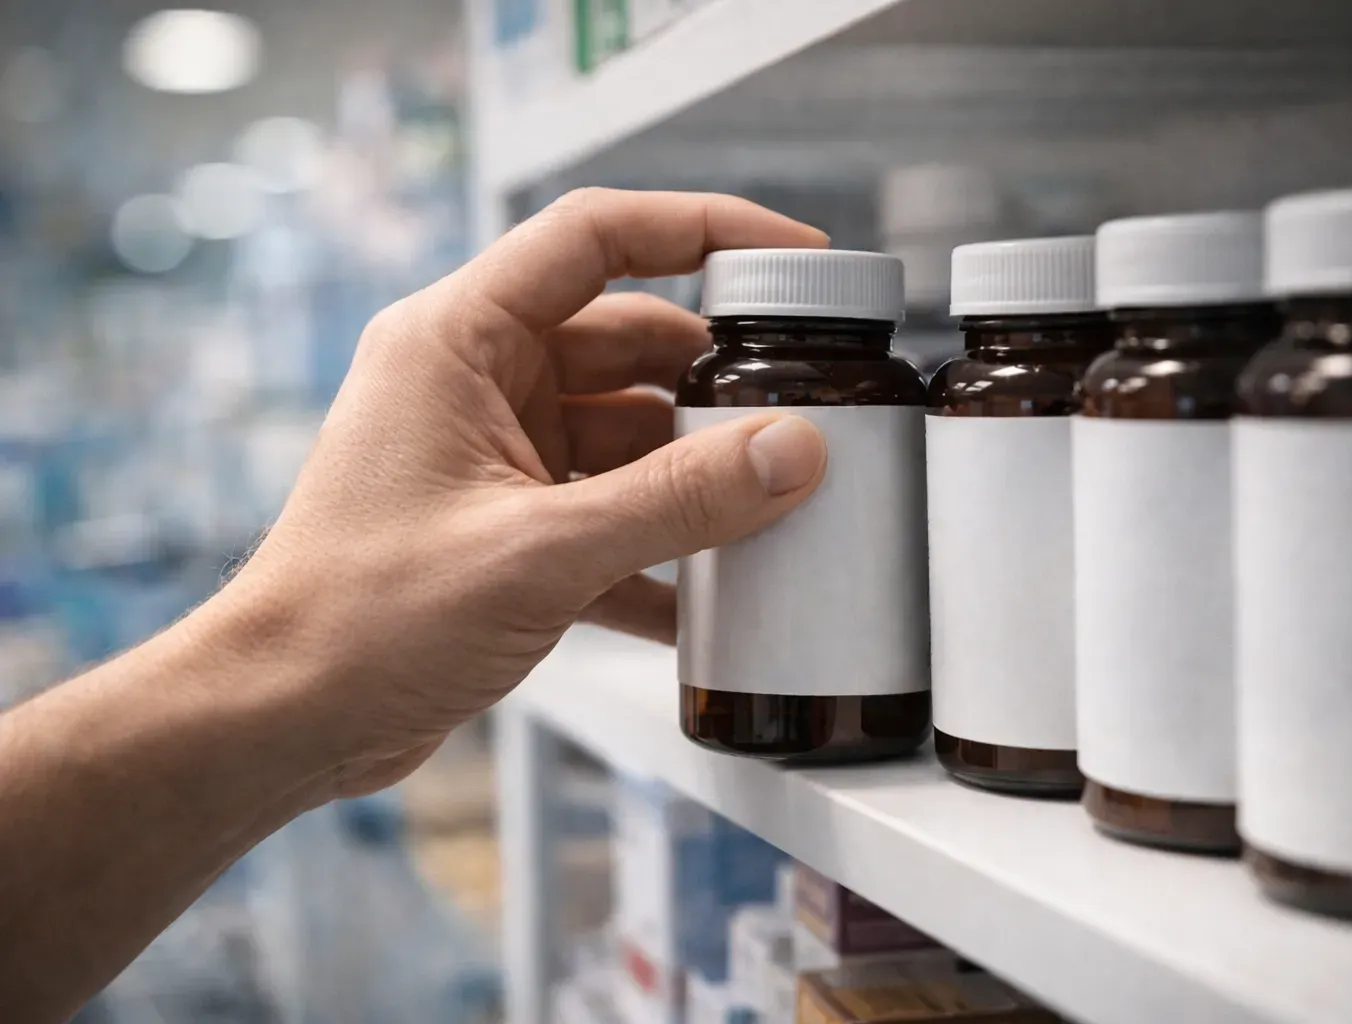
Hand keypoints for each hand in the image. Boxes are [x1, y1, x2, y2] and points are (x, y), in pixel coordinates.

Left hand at [225, 188, 829, 795]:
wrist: (282, 722)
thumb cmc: (360, 621)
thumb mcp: (540, 552)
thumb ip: (678, 501)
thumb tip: (794, 452)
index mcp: (458, 340)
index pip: (595, 238)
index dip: (702, 229)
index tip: (790, 258)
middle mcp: (474, 382)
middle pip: (629, 343)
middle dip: (715, 385)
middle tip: (800, 418)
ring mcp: (492, 454)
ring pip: (627, 434)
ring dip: (693, 476)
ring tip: (770, 513)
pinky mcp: (506, 523)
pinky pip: (608, 510)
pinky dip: (657, 548)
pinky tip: (706, 602)